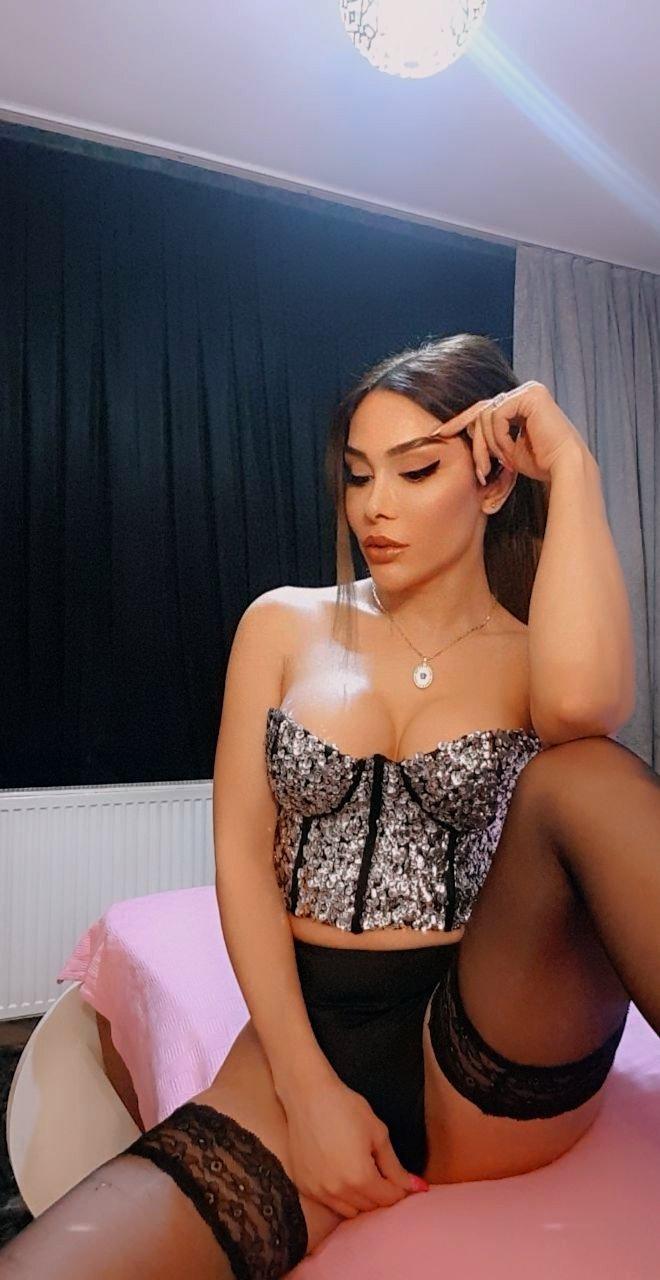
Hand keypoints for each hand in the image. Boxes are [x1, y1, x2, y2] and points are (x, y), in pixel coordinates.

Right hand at [282, 1073, 425, 1218]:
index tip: (403, 1178)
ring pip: (349, 1211)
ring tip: (362, 1174)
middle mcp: (338, 1190)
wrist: (307, 1096)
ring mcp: (318, 1191)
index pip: (389, 1198)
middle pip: (370, 1208)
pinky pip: (329, 1203)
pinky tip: (341, 1174)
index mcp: (360, 1177)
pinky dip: (340, 1196)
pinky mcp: (304, 1186)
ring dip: (361, 1200)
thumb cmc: (345, 1108)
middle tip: (383, 1173)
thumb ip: (396, 1167)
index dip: (400, 1189)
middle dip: (381, 1194)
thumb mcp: (378, 1133)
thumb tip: (419, 1187)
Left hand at [431, 380, 589, 484]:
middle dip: (475, 443)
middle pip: (481, 411)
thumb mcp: (508, 448)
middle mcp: (525, 391)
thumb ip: (492, 436)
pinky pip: (496, 415)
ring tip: (502, 464)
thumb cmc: (541, 464)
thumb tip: (468, 432)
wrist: (564, 469)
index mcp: (521, 402)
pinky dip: (499, 438)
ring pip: (486, 415)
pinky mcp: (530, 395)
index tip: (439, 433)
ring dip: (489, 445)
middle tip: (480, 470)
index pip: (484, 409)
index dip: (460, 422)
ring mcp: (528, 390)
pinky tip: (511, 453)